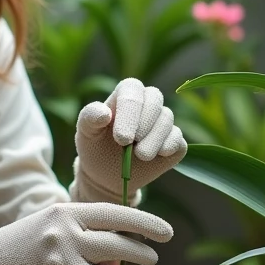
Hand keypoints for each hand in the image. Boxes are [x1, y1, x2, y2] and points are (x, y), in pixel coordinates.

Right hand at [0, 202, 172, 264]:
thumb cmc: (26, 245)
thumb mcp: (53, 223)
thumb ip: (83, 224)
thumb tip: (123, 232)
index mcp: (65, 209)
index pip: (114, 211)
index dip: (144, 221)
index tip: (165, 230)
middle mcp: (66, 227)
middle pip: (118, 233)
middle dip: (144, 242)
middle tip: (159, 248)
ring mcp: (63, 252)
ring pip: (113, 254)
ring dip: (139, 259)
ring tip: (150, 263)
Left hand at [71, 78, 186, 204]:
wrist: (106, 175)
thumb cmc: (95, 147)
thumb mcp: (86, 132)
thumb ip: (89, 118)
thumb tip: (104, 114)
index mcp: (125, 94)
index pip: (132, 89)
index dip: (129, 110)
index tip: (121, 138)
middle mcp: (147, 103)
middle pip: (155, 98)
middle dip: (143, 122)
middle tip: (129, 144)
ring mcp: (162, 122)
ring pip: (167, 119)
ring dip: (154, 139)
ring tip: (140, 155)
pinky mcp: (174, 142)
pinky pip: (178, 139)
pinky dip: (169, 147)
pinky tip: (157, 156)